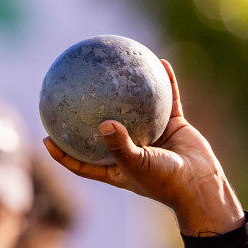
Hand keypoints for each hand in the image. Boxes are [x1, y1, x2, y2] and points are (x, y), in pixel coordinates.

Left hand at [42, 60, 245, 236]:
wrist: (201, 185)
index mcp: (116, 168)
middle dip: (89, 116)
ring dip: (127, 92)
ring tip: (115, 70)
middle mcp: (131, 151)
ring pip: (135, 111)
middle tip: (73, 95)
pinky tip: (160, 62)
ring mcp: (152, 137)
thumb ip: (120, 146)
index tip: (46, 138)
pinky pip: (167, 99)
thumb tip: (103, 124)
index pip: (82, 162)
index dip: (62, 152)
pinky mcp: (173, 126)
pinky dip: (165, 82)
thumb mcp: (138, 165)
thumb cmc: (166, 182)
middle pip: (104, 132)